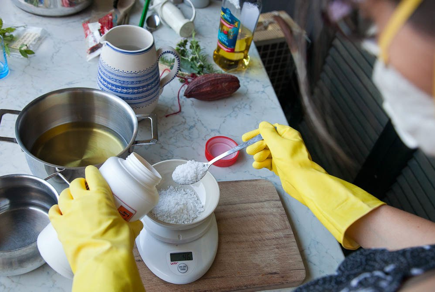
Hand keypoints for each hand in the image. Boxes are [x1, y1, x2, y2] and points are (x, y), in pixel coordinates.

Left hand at [49, 166, 144, 291]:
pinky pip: (52, 212)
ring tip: (71, 199)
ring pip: (63, 194)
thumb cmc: (116, 242)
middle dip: (79, 184)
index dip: (92, 171)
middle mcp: (82, 200)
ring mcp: (69, 212)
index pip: (93, 175)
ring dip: (67, 195)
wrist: (101, 259)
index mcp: (101, 195)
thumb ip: (133, 224)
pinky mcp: (59, 225)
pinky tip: (59, 211)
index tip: (92, 172)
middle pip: (75, 183)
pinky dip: (55, 210)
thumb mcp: (129, 230)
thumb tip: (137, 225)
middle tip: (84, 189)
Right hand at [242, 122, 323, 204]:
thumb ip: (268, 132)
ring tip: (258, 159)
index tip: (245, 138)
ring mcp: (282, 156)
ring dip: (259, 155)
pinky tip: (258, 165)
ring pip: (265, 152)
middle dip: (257, 146)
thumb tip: (263, 124)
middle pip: (266, 141)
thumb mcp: (277, 143)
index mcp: (288, 135)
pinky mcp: (279, 167)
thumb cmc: (292, 160)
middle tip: (250, 151)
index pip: (270, 129)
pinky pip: (267, 162)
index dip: (257, 133)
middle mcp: (285, 144)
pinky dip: (261, 163)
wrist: (301, 181)